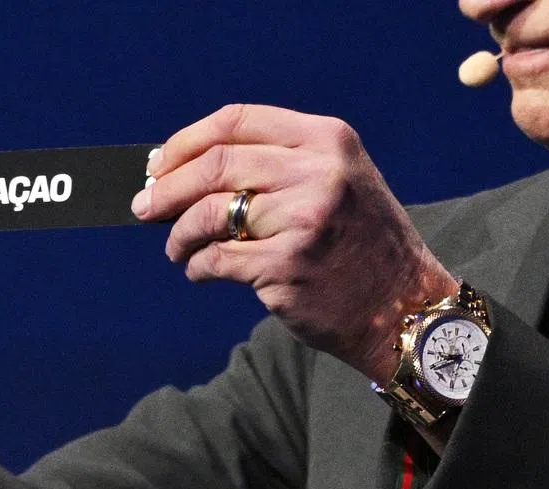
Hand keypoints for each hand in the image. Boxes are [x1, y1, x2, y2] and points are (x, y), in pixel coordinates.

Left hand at [131, 104, 457, 383]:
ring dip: (179, 235)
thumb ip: (274, 166)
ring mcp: (304, 219)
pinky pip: (216, 259)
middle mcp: (318, 172)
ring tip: (177, 250)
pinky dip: (198, 267)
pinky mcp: (287, 266)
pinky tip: (201, 272)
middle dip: (167, 188)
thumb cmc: (358, 245)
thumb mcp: (336, 181)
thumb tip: (182, 171)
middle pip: (215, 164)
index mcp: (327, 140)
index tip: (158, 164)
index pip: (237, 121)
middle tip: (144, 208)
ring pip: (208, 213)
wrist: (405, 308)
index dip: (186, 142)